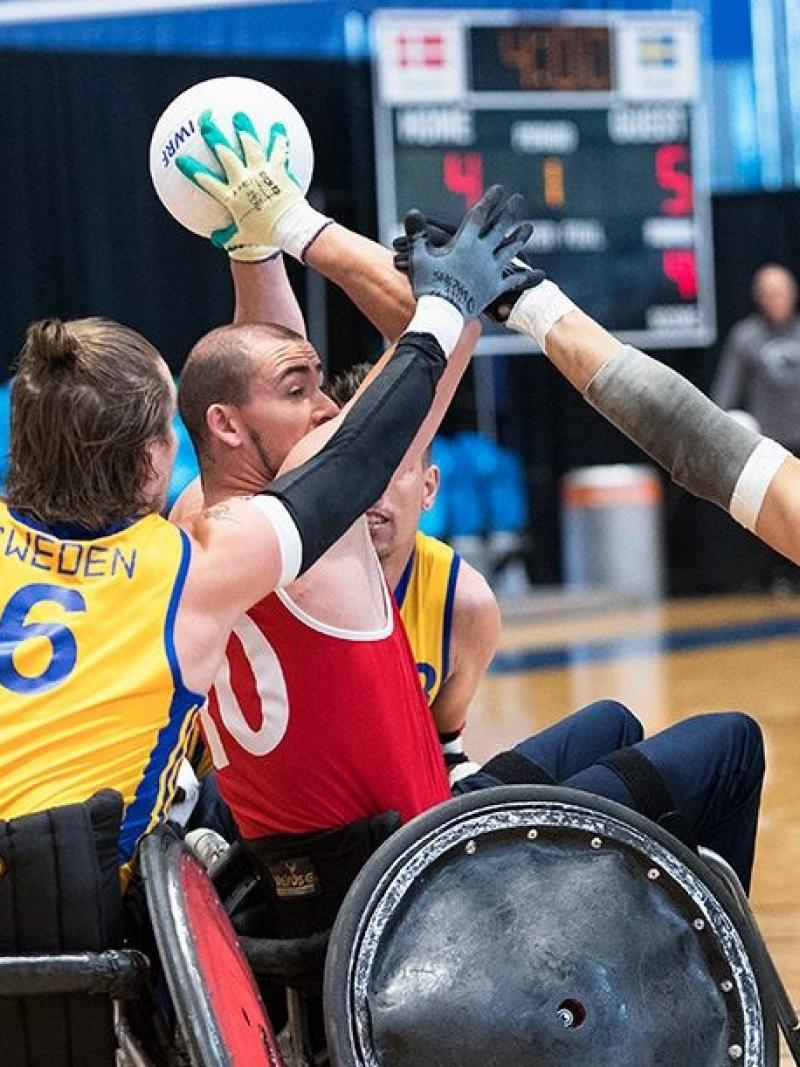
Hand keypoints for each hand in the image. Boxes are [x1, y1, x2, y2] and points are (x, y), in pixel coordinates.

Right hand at [176, 112, 305, 260]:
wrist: (289, 229)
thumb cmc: (266, 235)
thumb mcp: (243, 238)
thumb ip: (228, 236)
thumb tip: (215, 239)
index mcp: (232, 197)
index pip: (206, 181)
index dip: (192, 169)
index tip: (180, 159)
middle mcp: (244, 181)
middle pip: (225, 154)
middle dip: (214, 136)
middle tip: (206, 123)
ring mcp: (261, 173)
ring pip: (250, 145)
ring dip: (244, 129)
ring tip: (239, 116)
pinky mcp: (278, 170)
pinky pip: (278, 150)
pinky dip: (279, 138)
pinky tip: (279, 126)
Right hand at [394, 213, 544, 322]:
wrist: (443, 314)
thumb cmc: (428, 286)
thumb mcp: (419, 258)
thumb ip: (418, 235)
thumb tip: (413, 212)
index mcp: (465, 244)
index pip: (480, 216)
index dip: (490, 201)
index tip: (499, 189)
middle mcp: (482, 254)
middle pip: (499, 228)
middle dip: (509, 212)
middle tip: (518, 199)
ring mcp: (491, 272)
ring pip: (509, 250)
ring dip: (519, 238)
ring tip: (528, 228)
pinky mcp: (494, 289)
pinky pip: (512, 281)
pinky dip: (523, 277)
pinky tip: (535, 273)